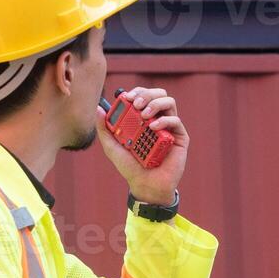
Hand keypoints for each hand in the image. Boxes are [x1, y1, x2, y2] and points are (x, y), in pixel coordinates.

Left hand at [96, 86, 187, 205]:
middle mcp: (157, 120)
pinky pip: (175, 120)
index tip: (126, 98)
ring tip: (144, 115)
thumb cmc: (130, 167)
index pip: (143, 96)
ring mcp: (169, 128)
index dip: (136, 92)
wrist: (145, 185)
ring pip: (169, 102)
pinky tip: (153, 128)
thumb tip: (99, 108)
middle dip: (146, 94)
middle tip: (136, 104)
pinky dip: (163, 120)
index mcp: (143, 119)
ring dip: (155, 103)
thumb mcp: (112, 147)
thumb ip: (104, 129)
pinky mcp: (179, 137)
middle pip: (158, 94)